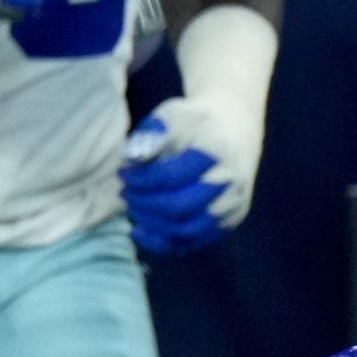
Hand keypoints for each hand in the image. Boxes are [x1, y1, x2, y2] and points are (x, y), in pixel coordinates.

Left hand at [120, 97, 260, 255]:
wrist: (234, 128)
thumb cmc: (194, 121)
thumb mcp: (171, 114)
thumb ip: (151, 135)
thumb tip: (130, 160)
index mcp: (217, 152)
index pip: (171, 177)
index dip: (140, 180)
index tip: (122, 172)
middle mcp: (230, 183)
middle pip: (179, 207)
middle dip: (143, 203)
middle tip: (124, 192)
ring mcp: (233, 205)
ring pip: (187, 231)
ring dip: (151, 223)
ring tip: (133, 207)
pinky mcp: (229, 221)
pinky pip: (195, 242)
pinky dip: (164, 241)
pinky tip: (141, 229)